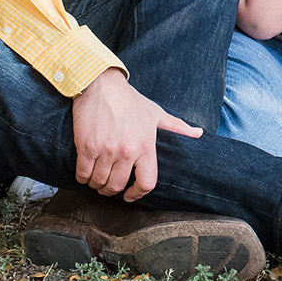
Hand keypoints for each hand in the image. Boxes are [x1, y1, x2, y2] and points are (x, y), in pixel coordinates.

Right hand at [70, 69, 199, 199]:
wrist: (101, 85)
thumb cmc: (129, 100)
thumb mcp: (156, 113)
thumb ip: (177, 126)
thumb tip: (198, 133)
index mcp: (145, 145)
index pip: (147, 182)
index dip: (137, 194)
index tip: (129, 195)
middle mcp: (127, 151)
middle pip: (118, 186)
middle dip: (111, 191)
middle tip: (108, 186)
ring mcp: (106, 150)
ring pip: (99, 182)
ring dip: (96, 185)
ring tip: (97, 179)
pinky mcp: (86, 147)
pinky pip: (83, 174)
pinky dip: (82, 177)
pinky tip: (85, 172)